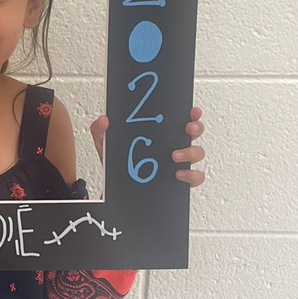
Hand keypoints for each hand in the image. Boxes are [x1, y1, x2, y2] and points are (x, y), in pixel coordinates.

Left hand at [89, 107, 205, 185]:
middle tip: (187, 129)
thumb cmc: (118, 161)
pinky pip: (195, 177)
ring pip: (197, 153)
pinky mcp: (180, 179)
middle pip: (194, 132)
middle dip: (195, 128)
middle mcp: (173, 144)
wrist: (117, 188)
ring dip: (190, 152)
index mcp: (160, 132)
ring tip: (174, 156)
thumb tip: (103, 120)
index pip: (180, 118)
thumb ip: (100, 130)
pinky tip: (178, 174)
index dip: (191, 112)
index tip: (192, 110)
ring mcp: (179, 162)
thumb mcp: (107, 144)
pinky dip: (191, 175)